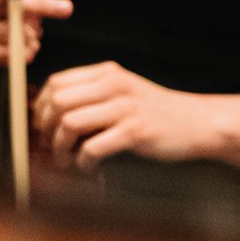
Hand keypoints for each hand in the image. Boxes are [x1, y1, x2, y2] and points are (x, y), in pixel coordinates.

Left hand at [32, 60, 239, 172]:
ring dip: (61, 147)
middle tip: (51, 146)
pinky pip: (92, 147)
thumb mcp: (123, 90)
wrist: (197, 122)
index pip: (56, 82)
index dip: (42, 106)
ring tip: (66, 160)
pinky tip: (88, 167)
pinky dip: (82, 161)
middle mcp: (113, 85)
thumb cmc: (155, 111)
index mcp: (106, 73)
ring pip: (70, 123)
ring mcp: (125, 108)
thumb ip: (92, 94)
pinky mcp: (136, 132)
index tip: (42, 125)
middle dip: (46, 128)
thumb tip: (51, 112)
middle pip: (58, 102)